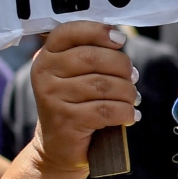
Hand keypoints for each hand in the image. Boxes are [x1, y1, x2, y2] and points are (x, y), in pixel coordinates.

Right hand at [28, 23, 138, 174]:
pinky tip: (130, 116)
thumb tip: (120, 39)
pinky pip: (106, 110)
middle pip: (93, 58)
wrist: (59, 147)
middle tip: (132, 78)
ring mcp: (52, 97)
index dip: (97, 31)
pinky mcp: (65, 120)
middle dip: (122, 67)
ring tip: (131, 99)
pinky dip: (125, 112)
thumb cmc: (77, 104)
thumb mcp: (77, 75)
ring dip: (128, 93)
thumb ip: (93, 53)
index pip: (69, 31)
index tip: (120, 39)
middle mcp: (44, 74)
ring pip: (104, 85)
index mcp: (46, 56)